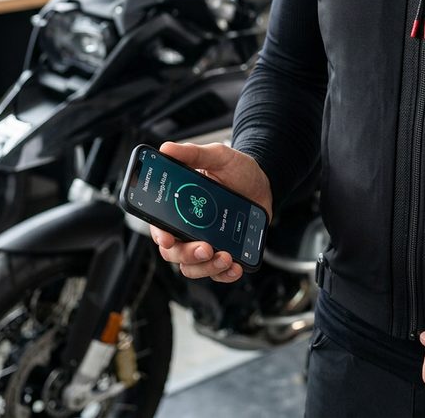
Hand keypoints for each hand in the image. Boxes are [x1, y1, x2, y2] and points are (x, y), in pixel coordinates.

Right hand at [148, 141, 271, 282]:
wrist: (265, 182)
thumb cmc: (237, 169)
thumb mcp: (217, 156)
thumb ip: (193, 153)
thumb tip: (167, 149)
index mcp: (179, 206)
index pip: (160, 226)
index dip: (160, 235)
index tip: (168, 239)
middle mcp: (188, 228)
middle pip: (175, 253)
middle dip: (188, 255)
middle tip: (206, 247)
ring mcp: (206, 242)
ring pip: (193, 267)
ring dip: (207, 267)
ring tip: (226, 257)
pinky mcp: (224, 252)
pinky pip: (218, 273)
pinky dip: (225, 275)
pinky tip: (236, 267)